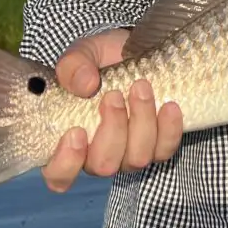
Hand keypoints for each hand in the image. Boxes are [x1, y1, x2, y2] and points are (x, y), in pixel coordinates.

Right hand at [40, 28, 184, 192]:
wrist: (134, 52)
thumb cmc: (100, 60)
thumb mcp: (82, 53)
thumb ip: (73, 66)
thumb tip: (85, 85)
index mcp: (69, 140)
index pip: (59, 174)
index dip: (66, 163)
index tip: (76, 131)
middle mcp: (98, 155)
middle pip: (102, 165)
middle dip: (111, 130)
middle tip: (114, 95)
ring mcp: (129, 154)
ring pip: (136, 158)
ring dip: (140, 122)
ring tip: (141, 87)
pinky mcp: (158, 146)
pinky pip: (164, 149)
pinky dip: (168, 129)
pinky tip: (169, 105)